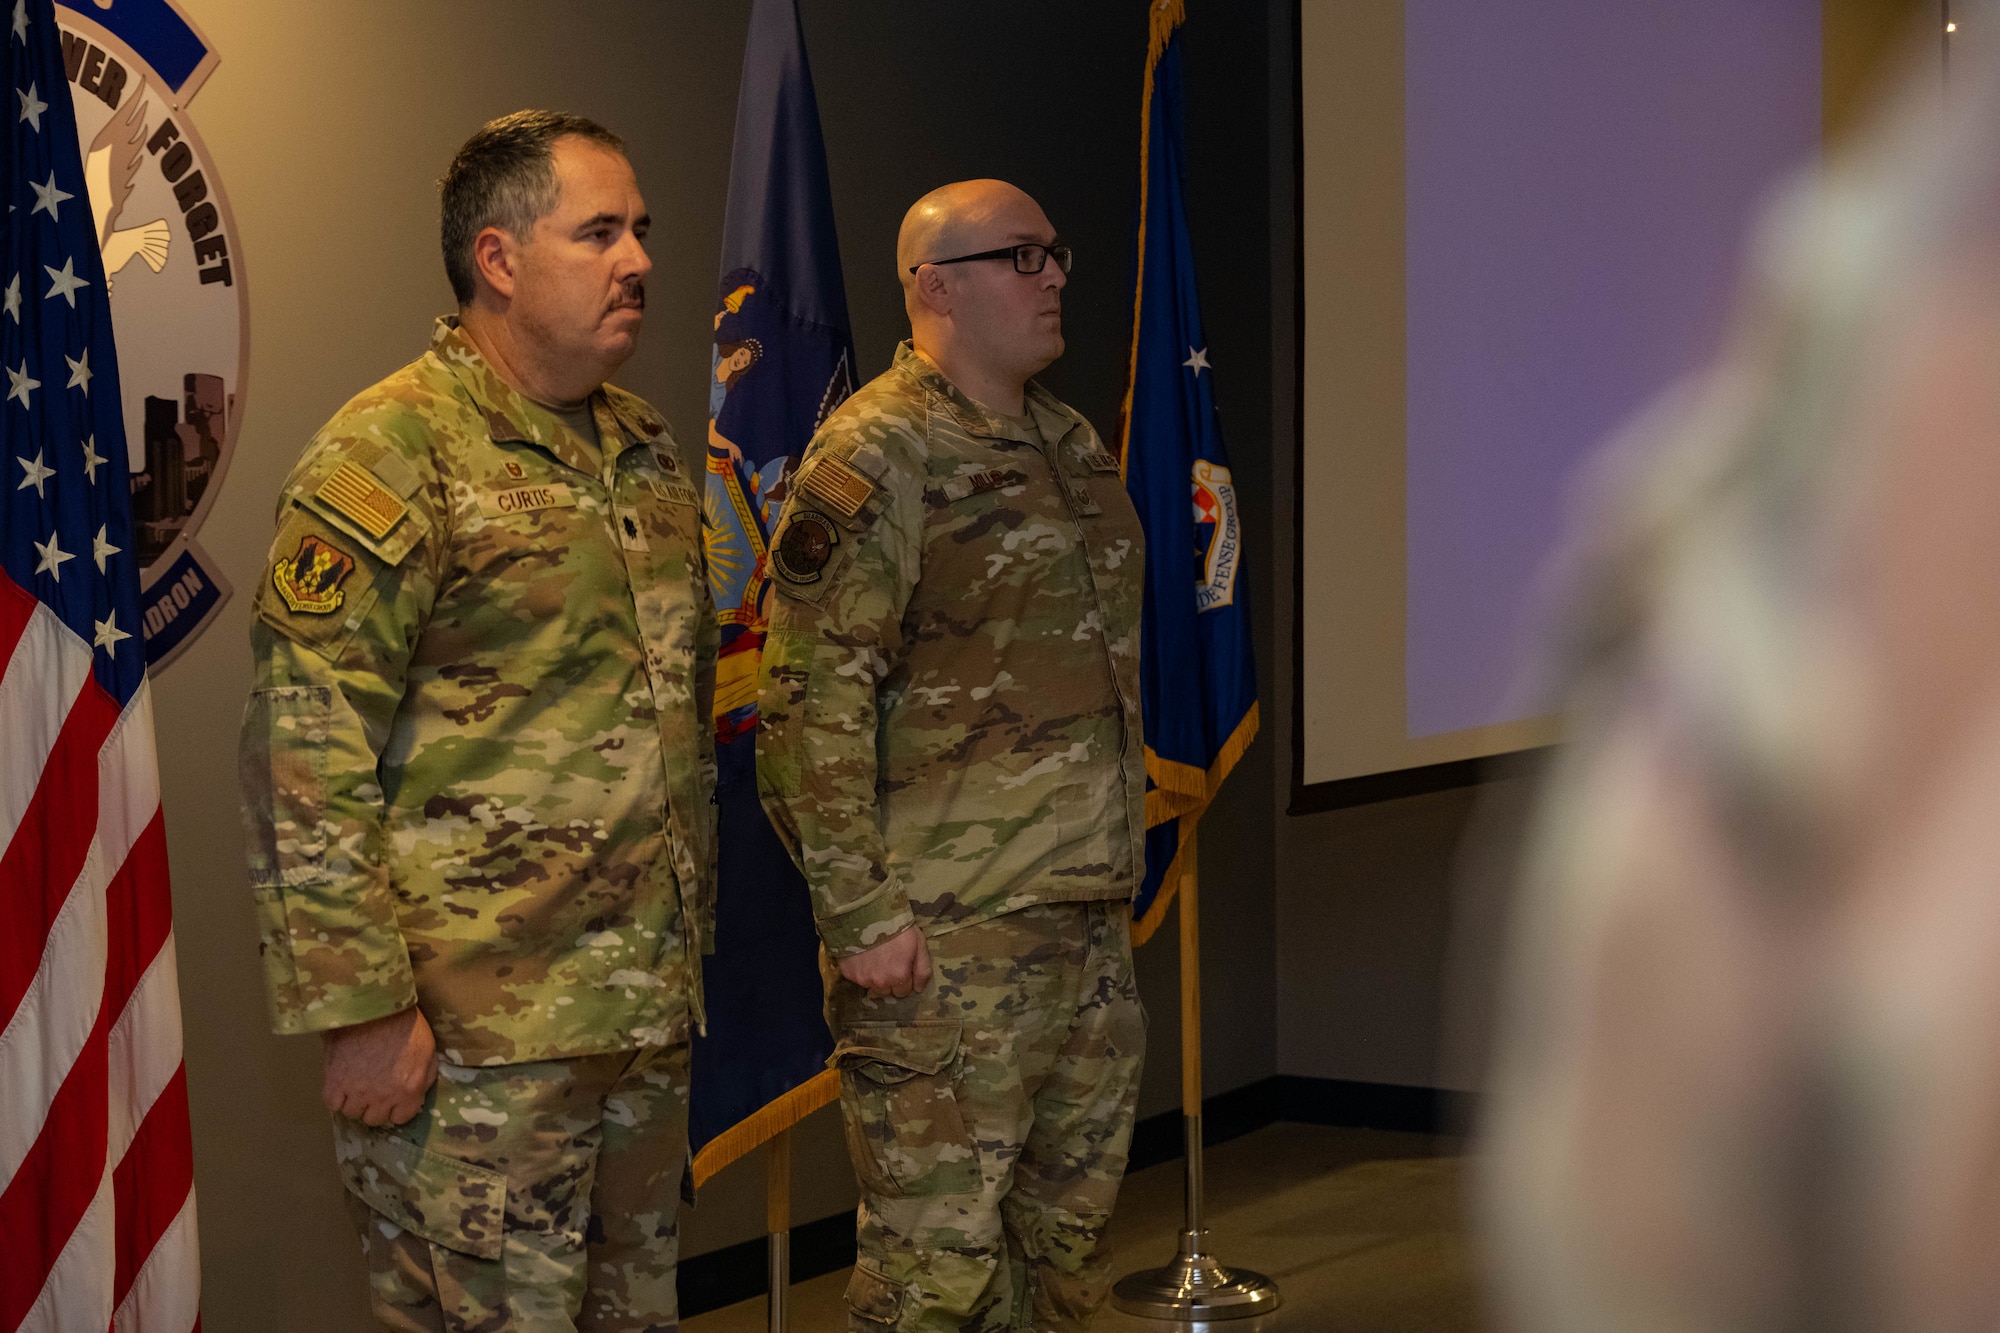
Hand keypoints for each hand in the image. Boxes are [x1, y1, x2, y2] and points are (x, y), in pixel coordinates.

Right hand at [322, 1007, 437, 1126]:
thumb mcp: (428, 1052)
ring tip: (356, 1084)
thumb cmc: (405, 1025)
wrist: (375, 1007)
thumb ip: (424, 1078)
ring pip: (352, 1113)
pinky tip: (341, 1083)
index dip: (395, 1107)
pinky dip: (336, 1096)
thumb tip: (416, 1095)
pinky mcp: (335, 1083)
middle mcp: (383, 1098)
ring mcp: (357, 1092)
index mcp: (408, 1092)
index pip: (399, 1118)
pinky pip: (332, 1103)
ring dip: (354, 1101)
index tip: (391, 1096)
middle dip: (374, 1105)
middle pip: (374, 1119)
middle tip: (372, 1088)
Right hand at [838, 926, 932, 998]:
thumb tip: (919, 990)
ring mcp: (862, 978)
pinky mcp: (848, 973)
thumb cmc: (897, 926)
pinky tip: (864, 956)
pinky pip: (858, 978)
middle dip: (890, 981)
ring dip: (875, 977)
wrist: (867, 912)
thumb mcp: (919, 944)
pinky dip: (861, 970)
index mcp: (899, 976)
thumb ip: (922, 970)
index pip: (904, 992)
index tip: (902, 965)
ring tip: (876, 958)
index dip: (905, 979)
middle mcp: (880, 982)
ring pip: (872, 986)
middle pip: (887, 991)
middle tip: (889, 961)